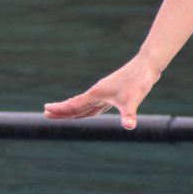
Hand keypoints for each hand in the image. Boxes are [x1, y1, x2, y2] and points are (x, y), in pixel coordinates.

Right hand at [43, 56, 162, 129]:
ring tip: (60, 114)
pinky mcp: (110, 94)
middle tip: (46, 114)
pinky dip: (86, 109)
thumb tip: (129, 127)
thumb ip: (129, 114)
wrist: (146, 66)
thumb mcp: (133, 99)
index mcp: (96, 94)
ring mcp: (103, 93)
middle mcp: (97, 93)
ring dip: (72, 110)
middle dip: (61, 111)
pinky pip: (93, 104)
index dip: (60, 110)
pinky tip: (87, 112)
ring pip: (84, 105)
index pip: (74, 105)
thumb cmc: (139, 81)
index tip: (46, 111)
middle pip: (75, 105)